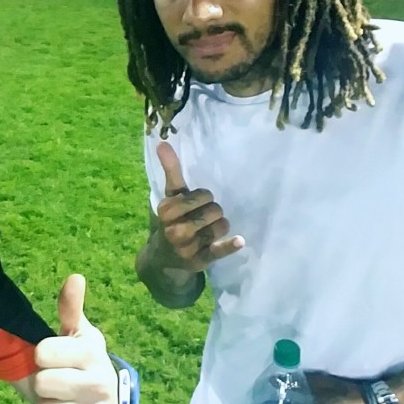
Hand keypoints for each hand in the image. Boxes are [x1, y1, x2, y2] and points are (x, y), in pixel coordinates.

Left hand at [33, 274, 118, 403]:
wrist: (107, 397)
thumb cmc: (83, 360)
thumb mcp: (76, 332)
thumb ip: (70, 307)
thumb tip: (75, 277)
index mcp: (93, 353)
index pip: (42, 353)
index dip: (41, 355)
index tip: (52, 356)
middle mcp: (102, 384)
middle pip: (42, 385)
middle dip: (43, 384)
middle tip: (56, 381)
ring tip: (62, 400)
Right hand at [154, 142, 244, 270]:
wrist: (164, 258)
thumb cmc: (171, 220)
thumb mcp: (170, 196)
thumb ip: (171, 170)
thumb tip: (163, 142)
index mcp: (166, 210)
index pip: (202, 195)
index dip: (203, 197)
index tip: (196, 203)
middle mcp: (175, 229)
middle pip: (214, 210)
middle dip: (212, 211)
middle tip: (202, 218)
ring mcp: (187, 247)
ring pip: (221, 226)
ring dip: (220, 226)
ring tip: (208, 230)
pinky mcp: (199, 261)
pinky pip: (218, 250)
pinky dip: (229, 245)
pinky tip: (239, 241)